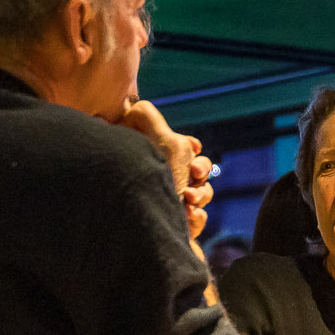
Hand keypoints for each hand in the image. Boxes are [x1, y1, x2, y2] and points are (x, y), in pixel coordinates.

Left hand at [119, 101, 210, 236]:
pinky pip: (198, 220)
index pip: (182, 148)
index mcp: (153, 158)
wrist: (132, 225)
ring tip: (188, 199)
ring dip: (201, 194)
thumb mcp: (142, 131)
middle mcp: (160, 179)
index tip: (191, 147)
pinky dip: (197, 218)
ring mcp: (167, 203)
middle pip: (197, 171)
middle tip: (194, 173)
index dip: (192, 148)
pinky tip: (188, 217)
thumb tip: (137, 108)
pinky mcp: (173, 227)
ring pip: (202, 195)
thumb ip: (147, 116)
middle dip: (201, 170)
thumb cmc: (137, 173)